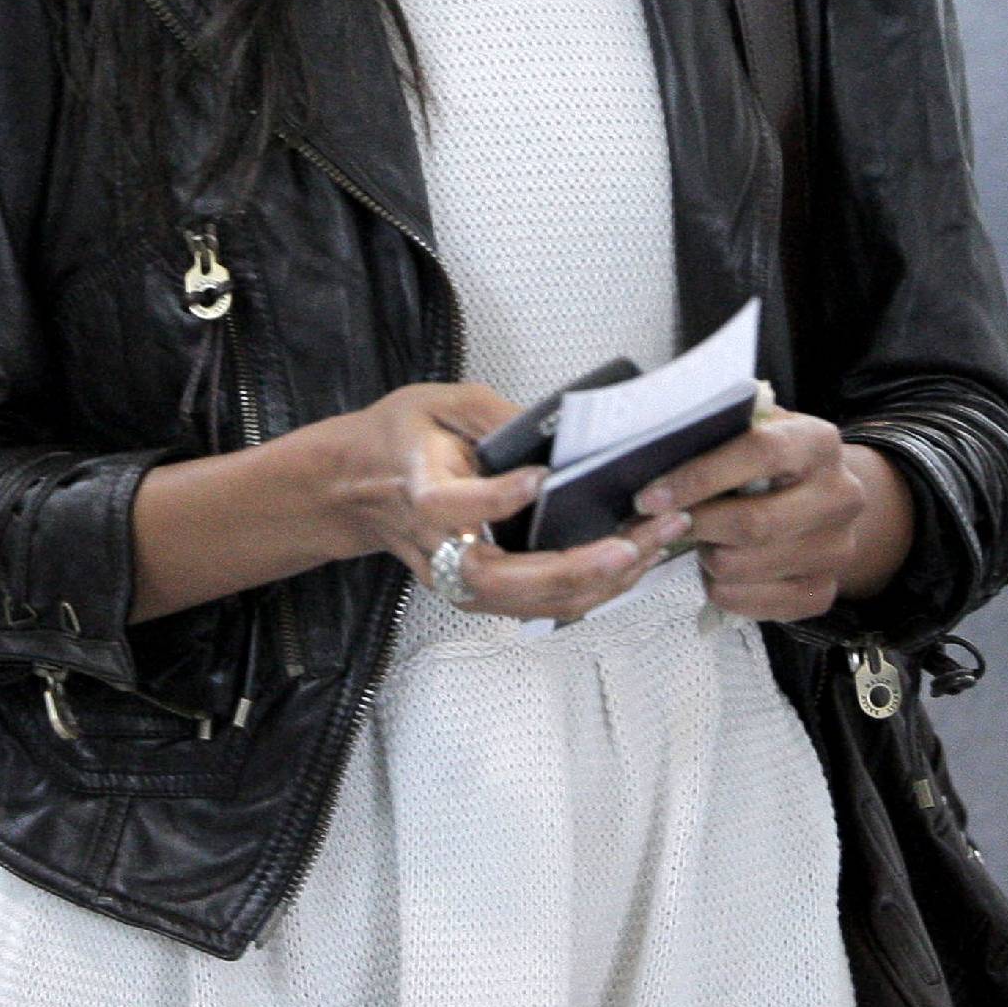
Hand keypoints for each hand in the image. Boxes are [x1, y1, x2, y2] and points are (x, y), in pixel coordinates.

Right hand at [331, 382, 692, 624]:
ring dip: (595, 584)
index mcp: (422, 493)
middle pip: (504, 579)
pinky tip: (628, 562)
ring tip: (651, 547)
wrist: (356, 486)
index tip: (541, 477)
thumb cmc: (399, 438)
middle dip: (575, 567)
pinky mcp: (477, 593)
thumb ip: (493, 416)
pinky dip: (587, 590)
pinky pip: (536, 605)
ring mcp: (458, 580)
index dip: (498, 498)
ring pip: (529, 603)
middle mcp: (440, 549)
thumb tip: (556, 432)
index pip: (455, 506)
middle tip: (632, 544)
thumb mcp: (439, 402)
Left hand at [631, 412, 906, 624]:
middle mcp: (841, 496)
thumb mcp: (752, 430)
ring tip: (699, 538)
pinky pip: (749, 603)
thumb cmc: (768, 460)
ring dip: (705, 555)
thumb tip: (654, 450)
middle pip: (753, 523)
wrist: (824, 501)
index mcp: (817, 442)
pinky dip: (718, 587)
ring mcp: (836, 550)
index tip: (649, 497)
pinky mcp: (823, 593)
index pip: (759, 454)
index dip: (699, 477)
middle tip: (661, 523)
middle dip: (696, 524)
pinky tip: (717, 566)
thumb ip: (716, 433)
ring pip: (743, 566)